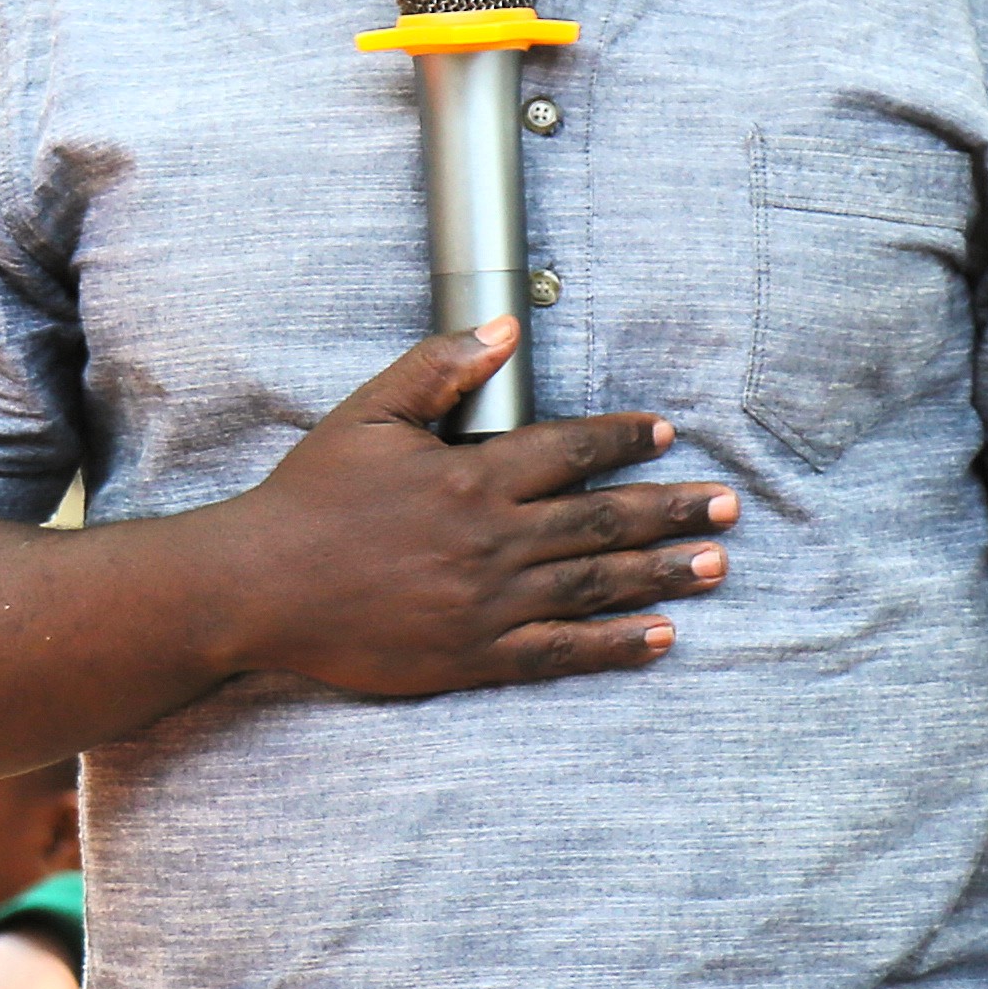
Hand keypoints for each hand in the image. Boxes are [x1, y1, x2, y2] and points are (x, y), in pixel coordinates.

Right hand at [204, 322, 735, 698]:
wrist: (259, 586)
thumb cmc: (308, 498)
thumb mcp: (368, 415)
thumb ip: (439, 370)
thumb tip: (505, 334)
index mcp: (472, 475)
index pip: (570, 450)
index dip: (622, 439)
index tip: (665, 433)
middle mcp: (493, 538)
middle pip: (603, 519)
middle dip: (672, 509)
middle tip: (728, 504)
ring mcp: (488, 602)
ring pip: (596, 583)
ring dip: (662, 573)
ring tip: (717, 564)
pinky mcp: (473, 655)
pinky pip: (560, 650)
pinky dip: (615, 644)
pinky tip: (661, 637)